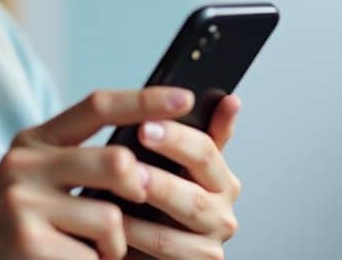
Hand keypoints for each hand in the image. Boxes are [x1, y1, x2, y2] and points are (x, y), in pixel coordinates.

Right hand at [0, 87, 196, 259]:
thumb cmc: (4, 233)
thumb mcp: (27, 183)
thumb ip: (69, 164)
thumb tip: (138, 158)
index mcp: (31, 142)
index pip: (96, 105)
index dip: (144, 100)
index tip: (185, 98)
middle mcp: (25, 164)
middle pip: (117, 162)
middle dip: (141, 193)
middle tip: (138, 211)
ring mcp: (23, 204)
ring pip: (110, 219)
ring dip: (114, 248)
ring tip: (94, 255)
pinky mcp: (27, 242)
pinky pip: (93, 258)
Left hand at [124, 94, 242, 259]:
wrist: (149, 247)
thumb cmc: (161, 201)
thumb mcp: (180, 163)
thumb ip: (202, 133)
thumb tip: (229, 98)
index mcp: (223, 181)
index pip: (207, 152)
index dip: (176, 138)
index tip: (145, 124)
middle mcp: (223, 215)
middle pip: (194, 196)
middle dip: (158, 180)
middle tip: (128, 166)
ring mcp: (209, 246)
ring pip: (172, 232)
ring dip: (140, 217)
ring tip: (113, 197)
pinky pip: (161, 254)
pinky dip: (134, 240)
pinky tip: (112, 226)